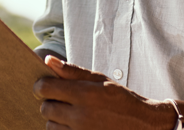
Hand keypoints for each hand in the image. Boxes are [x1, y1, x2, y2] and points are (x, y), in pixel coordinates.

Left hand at [34, 56, 174, 129]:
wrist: (142, 125)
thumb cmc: (121, 99)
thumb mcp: (100, 80)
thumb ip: (73, 71)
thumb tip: (48, 60)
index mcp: (84, 94)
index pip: (45, 88)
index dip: (41, 85)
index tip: (43, 86)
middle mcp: (80, 116)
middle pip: (45, 108)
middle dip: (50, 102)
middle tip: (61, 100)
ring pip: (50, 125)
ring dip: (55, 119)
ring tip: (72, 114)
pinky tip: (74, 125)